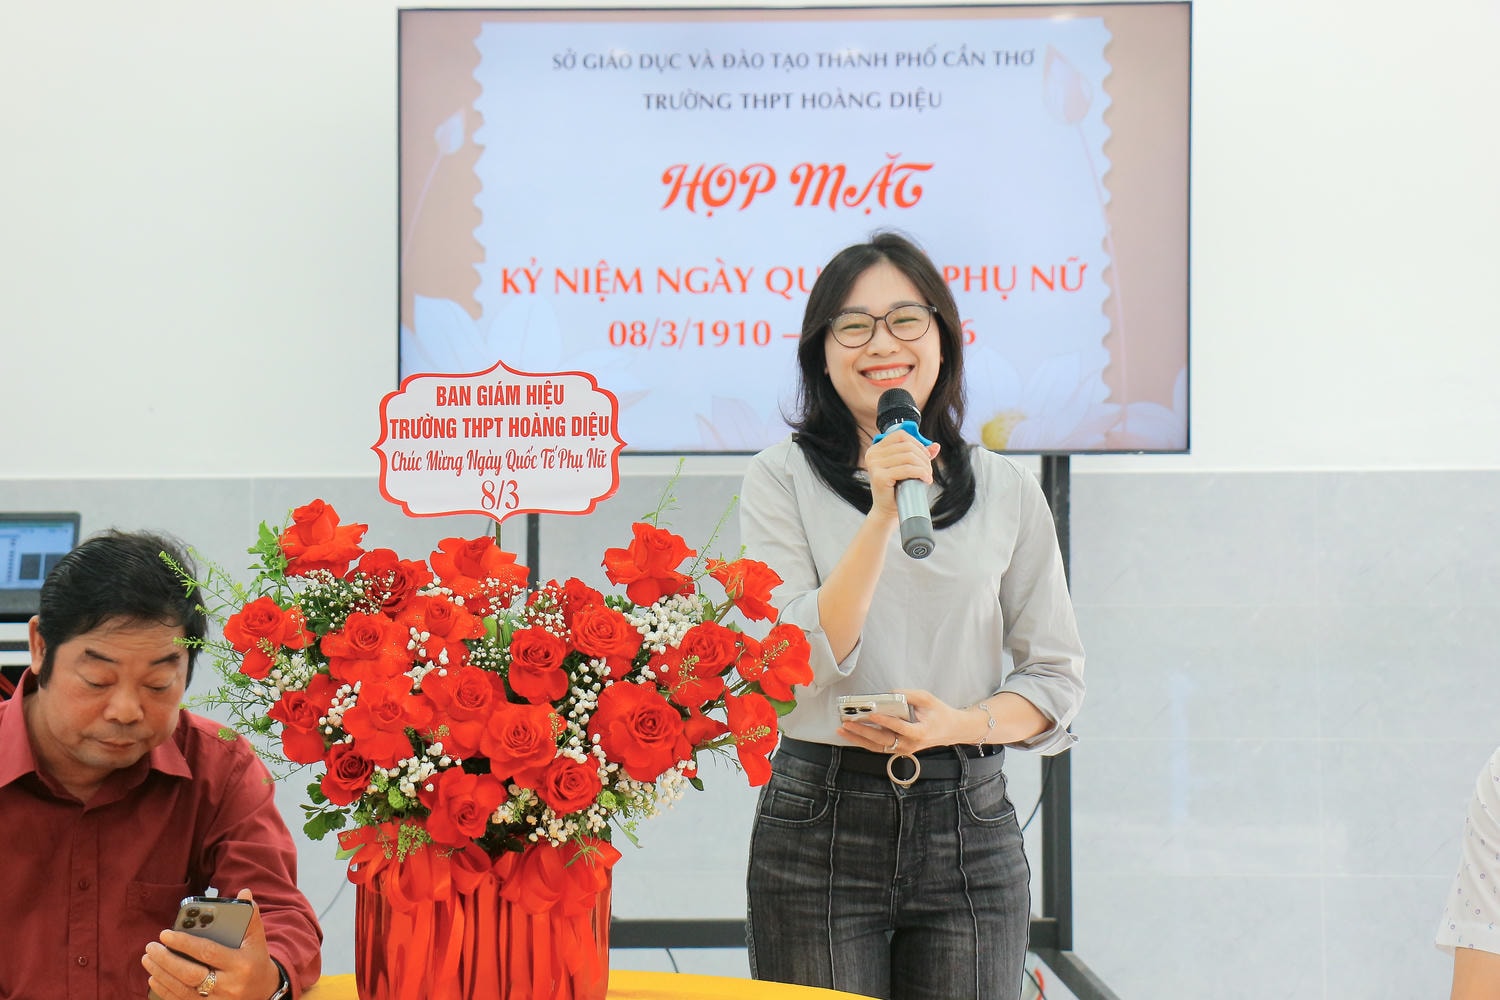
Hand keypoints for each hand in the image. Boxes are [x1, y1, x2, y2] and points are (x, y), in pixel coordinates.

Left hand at [143, 889, 281, 999]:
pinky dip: (165, 989)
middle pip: (190, 974)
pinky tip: (155, 977)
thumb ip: (250, 916)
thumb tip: (244, 893)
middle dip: (166, 960)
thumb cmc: (255, 960)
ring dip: (161, 973)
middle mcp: (229, 986)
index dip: (185, 943)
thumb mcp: (256, 939)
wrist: (263, 992)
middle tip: (151, 946)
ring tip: (148, 958)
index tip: (165, 933)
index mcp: (241, 964)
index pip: (208, 952)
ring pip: (181, 989)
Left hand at [836, 688, 969, 753]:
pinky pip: (879, 747)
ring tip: (842, 730)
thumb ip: (909, 695)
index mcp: (920, 733)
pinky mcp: (898, 749)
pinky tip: (851, 735)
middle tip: (847, 722)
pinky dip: (864, 741)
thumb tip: (889, 693)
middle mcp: (910, 745)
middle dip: (863, 731)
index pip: (900, 728)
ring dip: (858, 739)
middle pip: (883, 740)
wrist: (951, 730)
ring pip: (877, 746)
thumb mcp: (927, 699)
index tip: (871, 713)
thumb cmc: (939, 713)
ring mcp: (904, 749)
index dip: (885, 721)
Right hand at [863, 430, 939, 519]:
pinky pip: (906, 469)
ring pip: (908, 457)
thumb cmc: (897, 488)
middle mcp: (872, 455)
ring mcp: (874, 465)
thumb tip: (936, 446)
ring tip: (927, 476)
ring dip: (924, 466)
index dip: (917, 443)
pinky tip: (926, 479)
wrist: (887, 510)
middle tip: (929, 470)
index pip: (900, 435)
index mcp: (876, 449)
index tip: (925, 456)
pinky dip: (920, 473)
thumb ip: (919, 455)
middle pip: (907, 446)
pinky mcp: (880, 477)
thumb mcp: (907, 467)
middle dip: (923, 457)